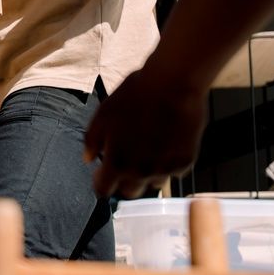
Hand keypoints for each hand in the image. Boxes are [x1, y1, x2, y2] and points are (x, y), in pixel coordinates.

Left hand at [84, 56, 210, 199]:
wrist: (173, 83)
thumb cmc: (136, 94)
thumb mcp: (104, 113)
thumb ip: (92, 140)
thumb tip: (88, 157)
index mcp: (117, 162)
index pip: (103, 190)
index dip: (101, 183)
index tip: (103, 174)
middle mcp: (141, 171)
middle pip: (129, 192)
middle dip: (125, 180)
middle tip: (127, 160)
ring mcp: (165, 169)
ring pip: (152, 183)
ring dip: (148, 173)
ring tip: (149, 149)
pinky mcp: (185, 162)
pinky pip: (173, 172)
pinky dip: (168, 162)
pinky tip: (167, 142)